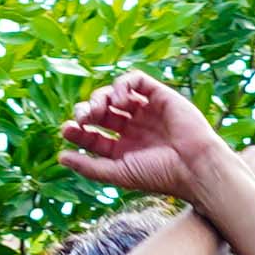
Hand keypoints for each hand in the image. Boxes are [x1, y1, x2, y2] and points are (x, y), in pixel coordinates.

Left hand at [59, 71, 232, 200]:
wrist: (194, 166)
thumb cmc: (159, 175)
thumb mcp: (119, 173)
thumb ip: (89, 167)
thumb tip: (61, 157)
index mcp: (123, 148)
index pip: (93, 134)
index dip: (78, 130)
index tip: (67, 129)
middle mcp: (133, 128)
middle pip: (100, 110)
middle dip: (87, 110)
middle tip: (83, 118)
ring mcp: (145, 110)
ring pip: (114, 93)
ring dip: (101, 97)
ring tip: (99, 110)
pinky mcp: (159, 95)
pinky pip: (135, 80)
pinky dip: (123, 85)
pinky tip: (121, 99)